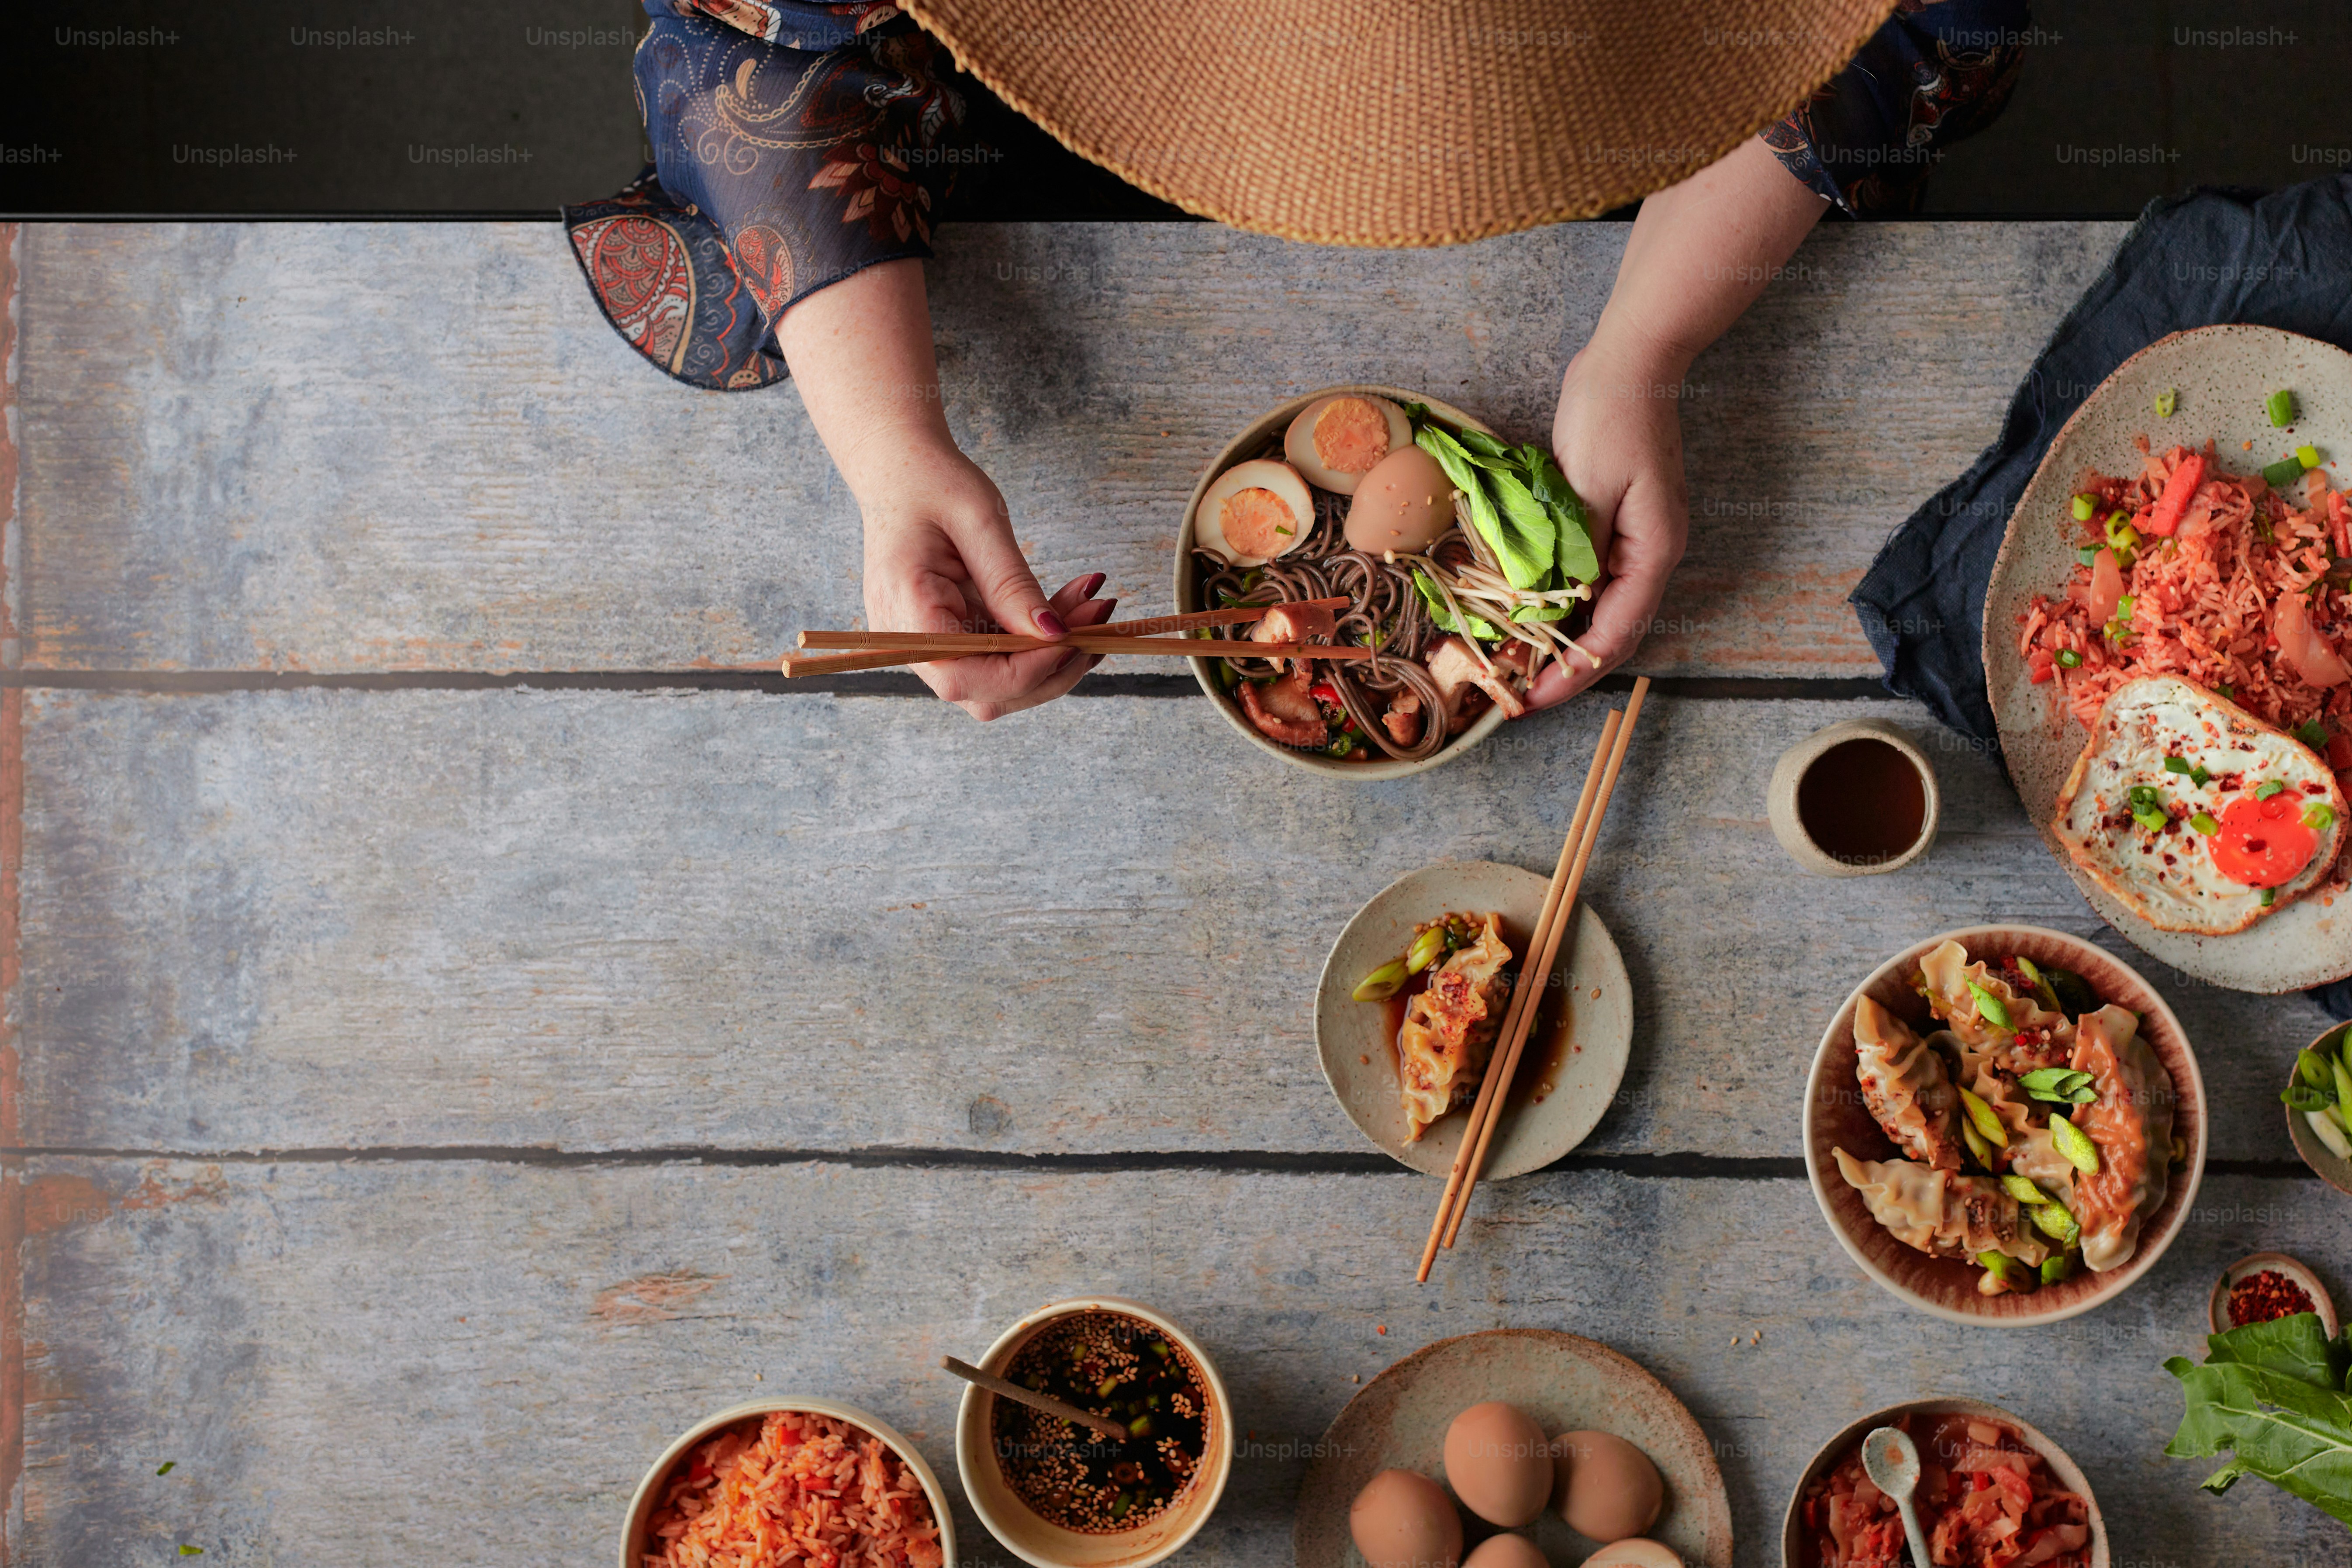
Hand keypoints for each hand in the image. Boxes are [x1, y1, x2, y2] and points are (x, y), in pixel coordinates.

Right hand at [859, 442, 1115, 719]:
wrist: (900, 471)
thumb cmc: (932, 484)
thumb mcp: (980, 521)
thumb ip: (1012, 584)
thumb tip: (1054, 635)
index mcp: (905, 611)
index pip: (965, 675)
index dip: (1027, 670)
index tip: (1075, 638)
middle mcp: (911, 641)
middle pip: (989, 691)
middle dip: (1053, 665)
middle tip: (1101, 617)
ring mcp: (930, 644)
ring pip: (1002, 680)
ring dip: (1055, 653)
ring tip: (1094, 606)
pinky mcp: (952, 636)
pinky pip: (1001, 655)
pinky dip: (1041, 638)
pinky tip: (1074, 606)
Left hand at [1523, 333, 1691, 710]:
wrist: (1628, 364)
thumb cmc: (1612, 416)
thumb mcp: (1588, 487)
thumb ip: (1574, 550)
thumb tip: (1555, 604)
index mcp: (1653, 552)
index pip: (1615, 635)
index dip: (1573, 674)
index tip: (1532, 698)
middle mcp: (1648, 555)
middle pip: (1609, 632)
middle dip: (1564, 668)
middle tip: (1515, 695)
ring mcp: (1632, 541)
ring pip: (1596, 611)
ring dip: (1557, 640)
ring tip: (1513, 665)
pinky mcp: (1610, 525)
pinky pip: (1584, 581)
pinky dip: (1555, 604)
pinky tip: (1523, 616)